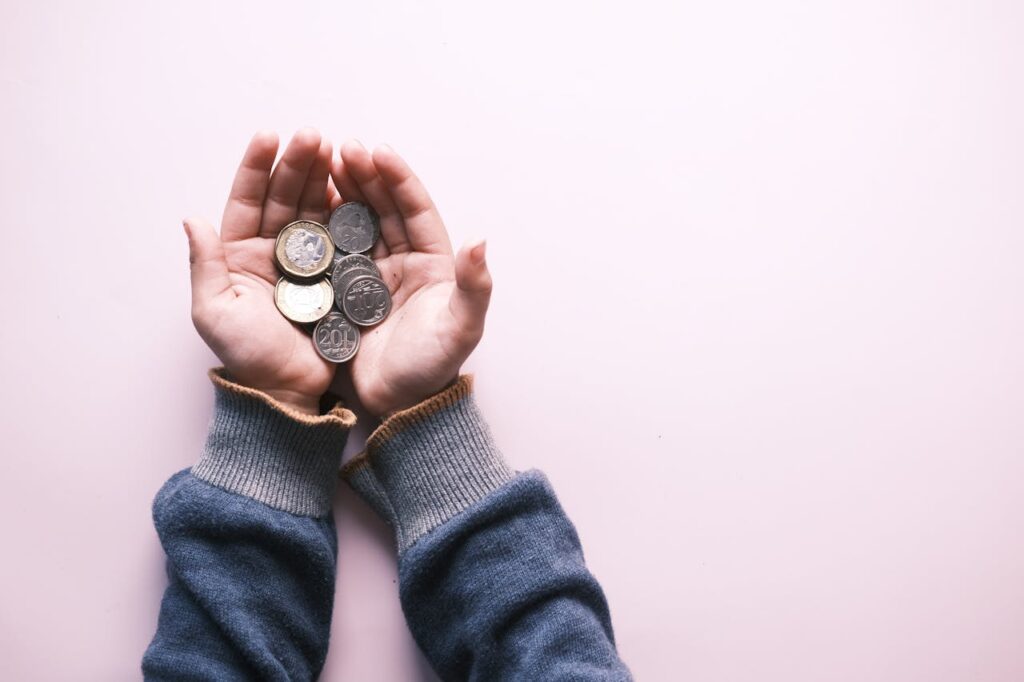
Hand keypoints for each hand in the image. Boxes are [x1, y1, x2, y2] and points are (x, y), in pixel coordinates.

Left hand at [185, 129, 335, 414]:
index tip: (269, 136)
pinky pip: (341, 237)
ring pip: (313, 211)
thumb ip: (204, 265)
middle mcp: (272, 253)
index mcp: (238, 256)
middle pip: (283, 198)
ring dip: (322, 180)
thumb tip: (191, 218)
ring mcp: (306, 264)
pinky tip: (353, 189)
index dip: (256, 167)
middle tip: (314, 136)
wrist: (290, 393)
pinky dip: (346, 211)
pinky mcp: (335, 277)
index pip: (246, 201)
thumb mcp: (215, 312)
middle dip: (297, 164)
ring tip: (336, 152)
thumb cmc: (248, 357)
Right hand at [331, 141, 492, 415]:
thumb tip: (480, 240)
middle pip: (385, 208)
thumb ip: (474, 287)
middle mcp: (405, 262)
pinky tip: (303, 205)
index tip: (377, 151)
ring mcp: (374, 275)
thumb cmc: (434, 369)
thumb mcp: (460, 330)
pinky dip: (321, 225)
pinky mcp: (346, 291)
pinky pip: (333, 249)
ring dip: (342, 192)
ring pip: (357, 222)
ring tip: (319, 164)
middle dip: (365, 176)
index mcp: (434, 264)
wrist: (399, 406)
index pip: (417, 210)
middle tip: (340, 147)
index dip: (399, 179)